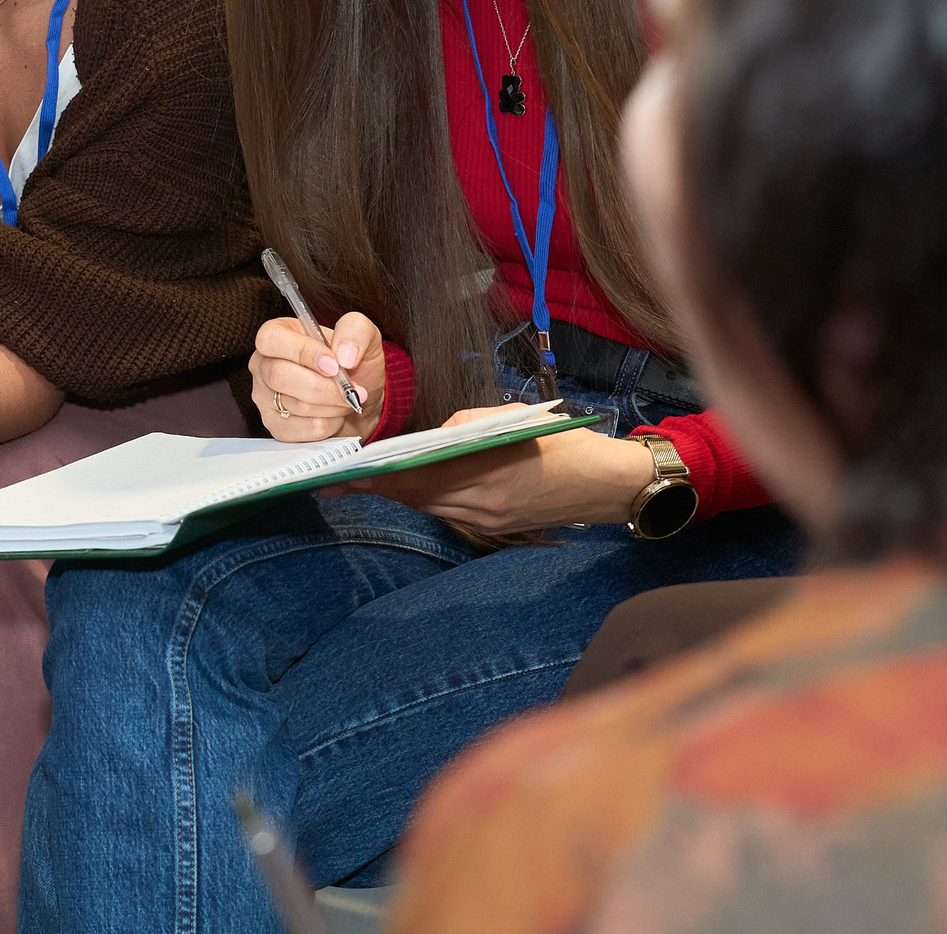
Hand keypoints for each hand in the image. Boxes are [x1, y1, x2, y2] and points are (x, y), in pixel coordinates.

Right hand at [250, 312, 385, 441]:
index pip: (271, 339)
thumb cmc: (353, 363)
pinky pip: (304, 429)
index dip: (304, 352)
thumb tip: (344, 355)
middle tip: (351, 389)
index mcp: (277, 333)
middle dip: (325, 387)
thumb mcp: (363, 334)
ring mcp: (266, 398)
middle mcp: (264, 364)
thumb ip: (355, 330)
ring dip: (332, 405)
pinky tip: (334, 413)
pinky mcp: (277, 426)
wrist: (358, 398)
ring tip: (346, 398)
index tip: (334, 365)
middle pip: (280, 376)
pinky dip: (330, 424)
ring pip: (296, 405)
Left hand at [345, 408, 654, 537]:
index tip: (343, 475)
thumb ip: (466, 424)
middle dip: (378, 486)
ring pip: (428, 507)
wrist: (606, 485)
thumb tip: (431, 434)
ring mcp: (487, 521)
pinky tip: (411, 485)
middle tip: (340, 478)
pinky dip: (426, 497)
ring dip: (399, 492)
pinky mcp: (494, 527)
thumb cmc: (561, 442)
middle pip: (415, 496)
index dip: (375, 478)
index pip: (415, 478)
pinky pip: (448, 512)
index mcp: (484, 473)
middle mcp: (481, 505)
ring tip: (367, 479)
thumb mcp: (512, 418)